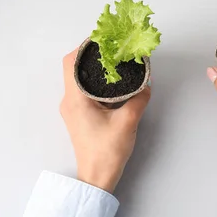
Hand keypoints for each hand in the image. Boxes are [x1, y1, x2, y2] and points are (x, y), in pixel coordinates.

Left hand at [60, 49, 150, 192]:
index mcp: (76, 99)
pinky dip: (96, 81)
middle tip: (113, 48)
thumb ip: (139, 98)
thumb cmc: (107, 151)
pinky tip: (113, 82)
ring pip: (78, 78)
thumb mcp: (128, 122)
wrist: (96, 177)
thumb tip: (146, 84)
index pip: (71, 62)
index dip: (85, 46)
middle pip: (73, 67)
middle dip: (92, 54)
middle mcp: (69, 101)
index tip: (104, 39)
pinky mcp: (79, 116)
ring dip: (94, 68)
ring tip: (115, 62)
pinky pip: (84, 90)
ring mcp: (72, 109)